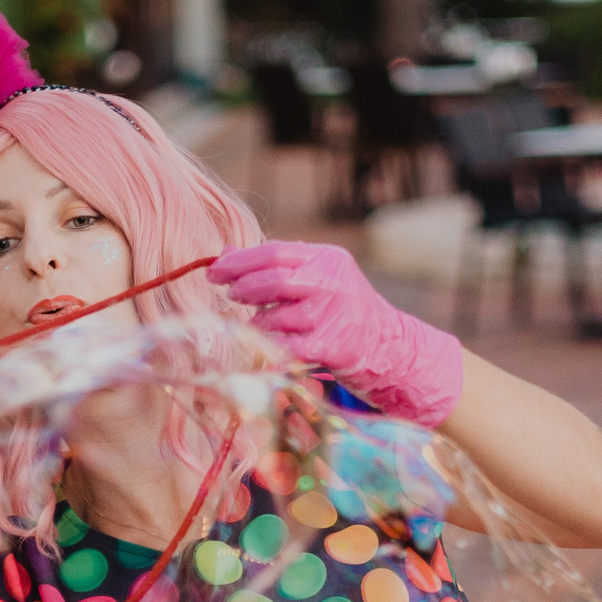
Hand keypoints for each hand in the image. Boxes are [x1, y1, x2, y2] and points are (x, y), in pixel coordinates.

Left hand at [208, 240, 464, 427]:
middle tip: (229, 294)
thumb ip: (273, 266)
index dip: (239, 262)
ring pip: (276, 317)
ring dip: (256, 324)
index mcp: (327, 259)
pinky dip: (266, 349)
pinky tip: (259, 349)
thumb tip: (224, 255)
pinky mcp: (333, 346)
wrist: (387, 345)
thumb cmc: (339, 310)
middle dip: (243, 287)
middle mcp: (333, 282)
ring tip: (256, 325)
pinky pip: (286, 347)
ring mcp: (335, 315)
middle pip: (274, 280)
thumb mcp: (315, 278)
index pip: (275, 252)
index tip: (215, 271)